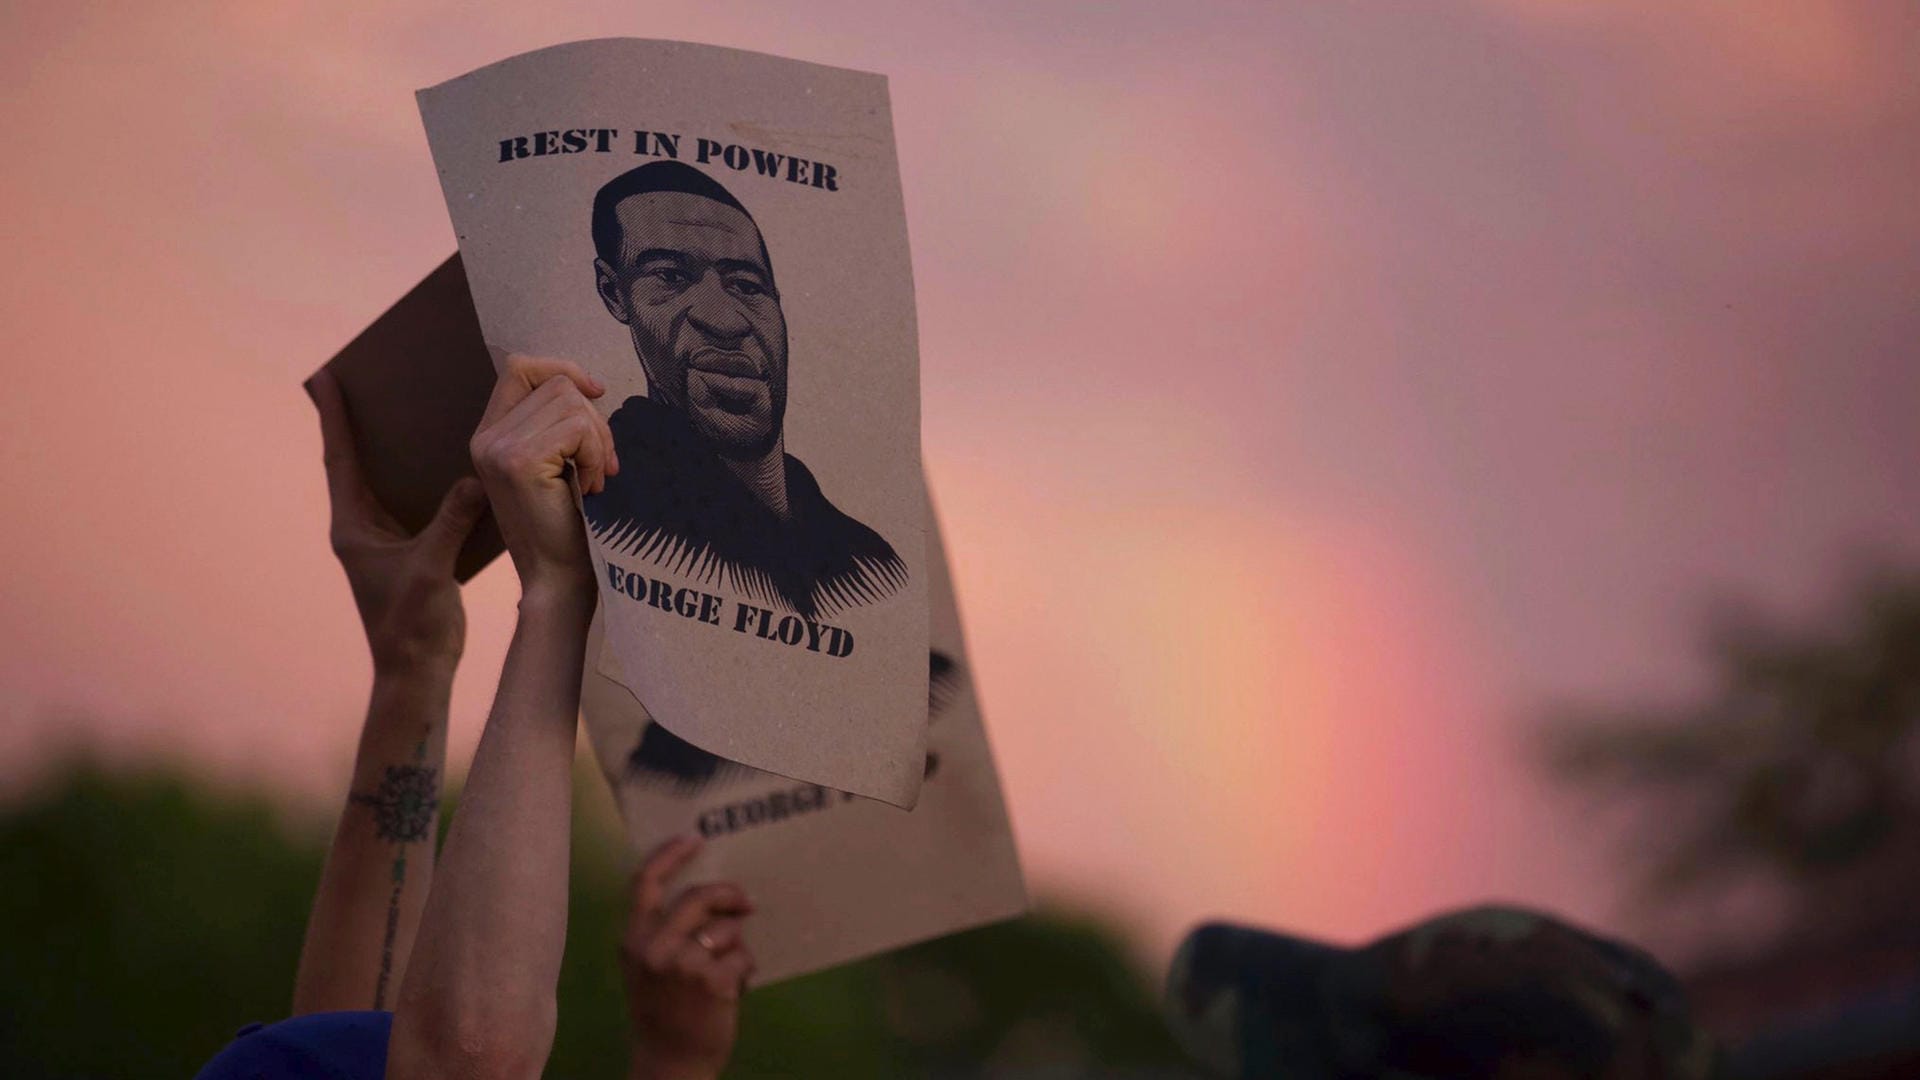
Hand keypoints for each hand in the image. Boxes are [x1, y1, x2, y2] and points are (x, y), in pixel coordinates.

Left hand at [308, 368, 488, 674]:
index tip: (324, 376)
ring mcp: (385, 539)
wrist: (415, 673)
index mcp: (353, 526)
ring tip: (406, 411)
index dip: (333, 416)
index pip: (341, 459)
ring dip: (393, 449)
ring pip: (386, 481)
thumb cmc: (412, 627)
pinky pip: (415, 502)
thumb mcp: (431, 568)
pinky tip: (448, 463)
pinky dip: (425, 479)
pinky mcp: (409, 550)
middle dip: (360, 421)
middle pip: (358, 462)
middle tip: (366, 378)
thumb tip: (476, 478)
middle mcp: (362, 527)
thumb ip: (451, 521)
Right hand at [467, 355, 617, 601]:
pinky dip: (597, 455)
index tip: (596, 393)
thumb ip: (556, 424)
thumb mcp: (556, 463)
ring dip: (598, 440)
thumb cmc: (566, 524)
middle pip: (556, 383)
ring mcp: (498, 447)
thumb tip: (589, 385)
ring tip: (594, 479)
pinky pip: (577, 428)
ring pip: (570, 402)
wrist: (557, 579)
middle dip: (594, 419)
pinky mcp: (518, 461)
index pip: (520, 367)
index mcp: (490, 434)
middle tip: (603, 464)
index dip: (562, 369)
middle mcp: (485, 437)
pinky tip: (592, 487)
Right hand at [622, 837, 754, 1079]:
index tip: (695, 838)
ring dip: (737, 946)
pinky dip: (746, 969)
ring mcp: (682, 964)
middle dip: (729, 895)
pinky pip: (743, 956)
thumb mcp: (647, 966)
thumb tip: (714, 895)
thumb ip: (665, 931)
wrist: (671, 1062)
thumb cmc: (663, 1011)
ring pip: (726, 929)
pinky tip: (737, 987)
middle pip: (698, 896)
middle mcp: (653, 947)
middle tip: (746, 903)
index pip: (645, 882)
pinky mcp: (711, 980)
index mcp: (633, 940)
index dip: (670, 854)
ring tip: (730, 969)